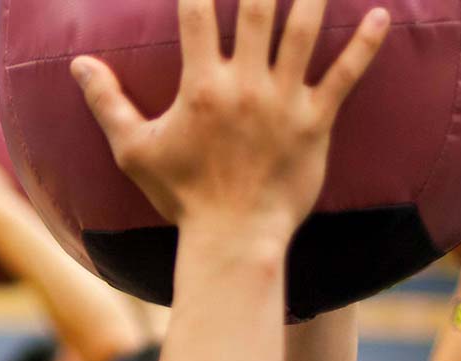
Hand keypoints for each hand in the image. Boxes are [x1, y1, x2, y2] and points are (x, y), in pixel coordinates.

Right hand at [71, 0, 389, 239]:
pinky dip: (367, 45)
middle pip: (256, 9)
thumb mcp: (133, 149)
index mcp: (200, 86)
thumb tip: (78, 63)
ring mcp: (283, 101)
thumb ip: (107, 102)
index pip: (195, 16)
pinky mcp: (316, 122)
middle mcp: (243, 84)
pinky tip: (382, 14)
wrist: (234, 237)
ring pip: (303, 31)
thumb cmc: (181, 195)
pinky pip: (345, 75)